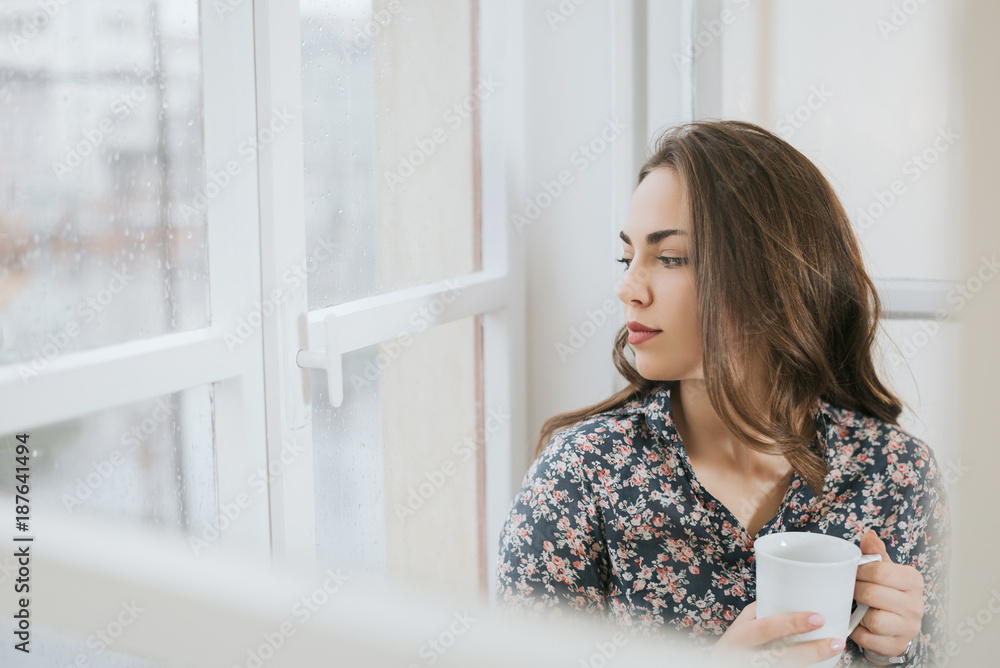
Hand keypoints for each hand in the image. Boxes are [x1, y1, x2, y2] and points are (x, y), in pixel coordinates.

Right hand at [710, 601, 845, 667]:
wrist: (722, 667)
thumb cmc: (734, 646)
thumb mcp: (739, 627)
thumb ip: (759, 613)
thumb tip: (788, 595)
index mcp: (738, 638)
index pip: (765, 629)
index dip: (791, 624)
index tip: (818, 618)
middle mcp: (746, 657)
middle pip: (781, 656)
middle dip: (812, 650)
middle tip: (836, 641)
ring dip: (815, 661)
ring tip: (836, 652)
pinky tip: (824, 664)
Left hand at [849, 530, 923, 659]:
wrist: (897, 625)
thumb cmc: (888, 592)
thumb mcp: (885, 570)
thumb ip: (875, 553)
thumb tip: (868, 535)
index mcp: (913, 580)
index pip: (879, 571)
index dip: (859, 571)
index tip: (852, 572)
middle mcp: (916, 604)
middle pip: (872, 594)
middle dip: (855, 591)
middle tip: (851, 589)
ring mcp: (909, 627)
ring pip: (874, 620)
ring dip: (860, 614)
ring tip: (859, 608)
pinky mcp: (897, 645)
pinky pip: (869, 639)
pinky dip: (858, 632)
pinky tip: (860, 624)